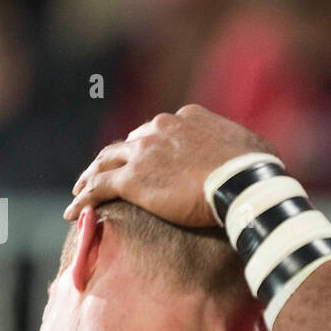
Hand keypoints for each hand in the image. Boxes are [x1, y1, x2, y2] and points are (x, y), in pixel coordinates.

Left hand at [63, 105, 276, 226]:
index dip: (151, 146)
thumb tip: (257, 159)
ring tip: (80, 190)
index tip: (148, 161)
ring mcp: (143, 152)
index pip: (160, 130)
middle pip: (129, 143)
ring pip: (106, 160)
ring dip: (91, 175)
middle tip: (109, 175)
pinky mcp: (132, 179)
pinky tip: (72, 212)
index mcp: (187, 118)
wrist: (241, 183)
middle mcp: (160, 128)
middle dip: (118, 159)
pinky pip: (98, 187)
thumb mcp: (256, 149)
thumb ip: (244, 149)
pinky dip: (84, 198)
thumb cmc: (257, 170)